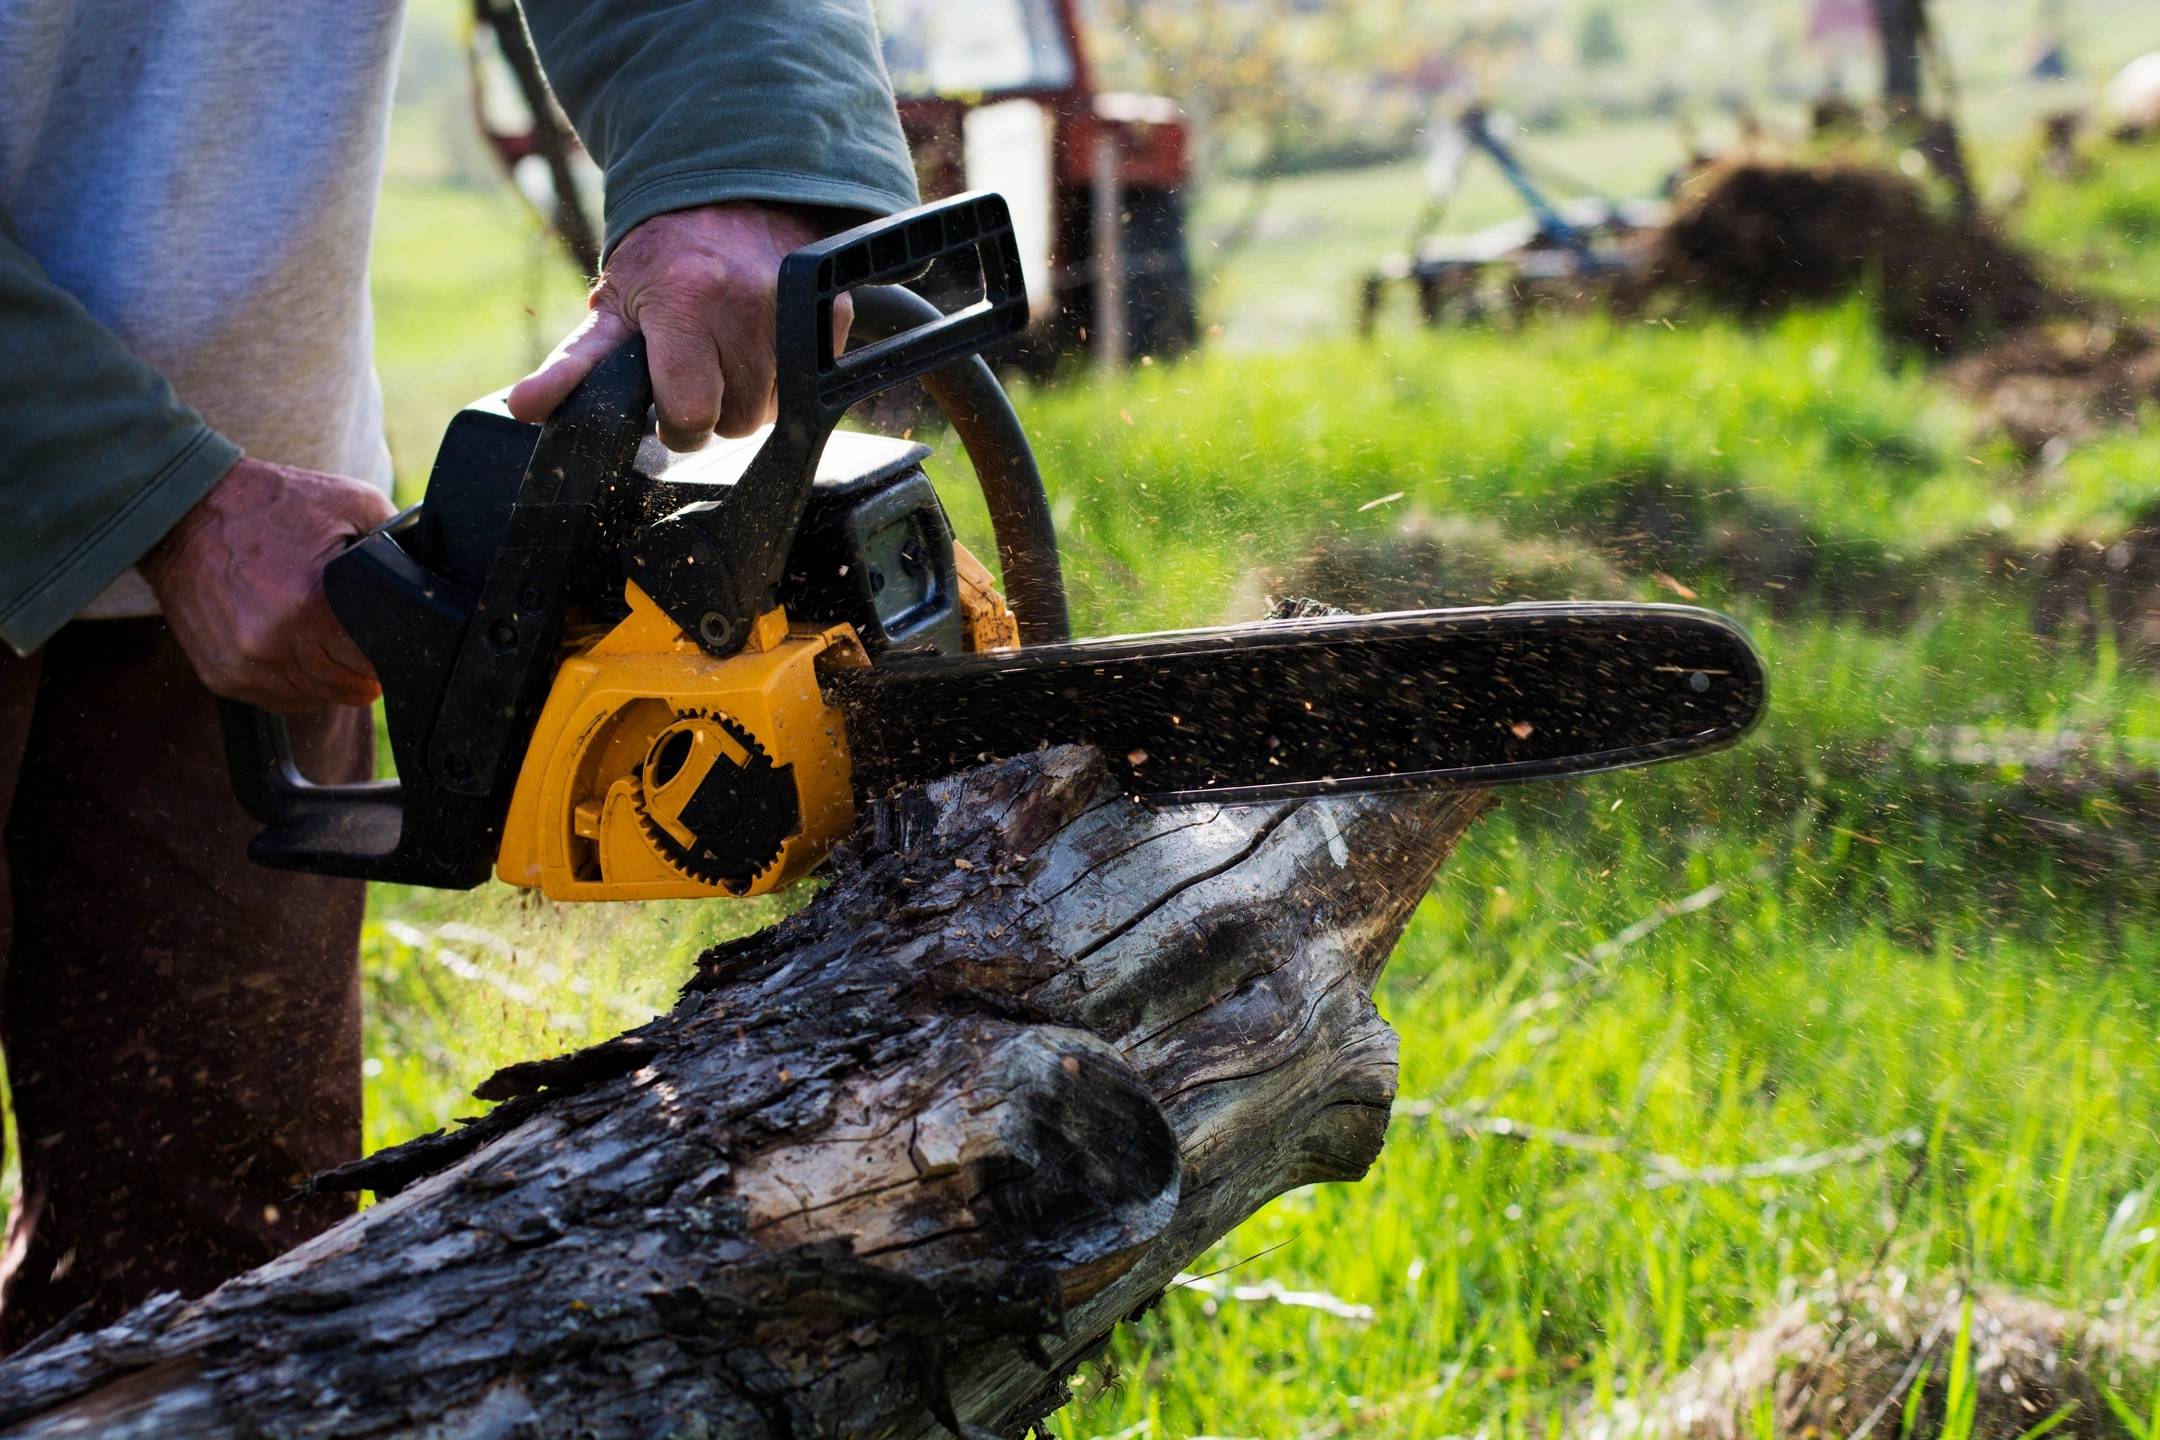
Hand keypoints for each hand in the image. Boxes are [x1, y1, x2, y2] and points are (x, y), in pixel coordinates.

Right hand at [141, 457, 396, 711]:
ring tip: (328, 641)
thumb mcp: (349, 502)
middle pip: (348, 687)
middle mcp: (273, 642)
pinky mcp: (221, 676)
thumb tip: (428, 570)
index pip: (373, 662)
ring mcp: (244, 664)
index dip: (390, 654)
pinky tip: (297, 650)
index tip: (390, 641)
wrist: (183, 511)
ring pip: (315, 698)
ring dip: (331, 679)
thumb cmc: (269, 505)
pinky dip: (296, 683)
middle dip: (363, 668)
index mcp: (310, 604)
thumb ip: (397, 540)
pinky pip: (279, 700)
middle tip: (361, 640)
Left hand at [506, 200, 849, 450]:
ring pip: (774, 411)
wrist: (731, 194)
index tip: (669, 404)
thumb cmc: (666, 259)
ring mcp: (794, 311)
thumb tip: (523, 408)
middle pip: (736, 421)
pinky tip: (763, 344)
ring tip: (728, 357)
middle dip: (714, 411)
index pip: (690, 415)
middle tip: (697, 373)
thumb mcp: (613, 307)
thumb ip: (571, 366)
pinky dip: (786, 375)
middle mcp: (746, 306)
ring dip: (749, 398)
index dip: (676, 422)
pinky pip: (809, 381)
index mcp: (685, 305)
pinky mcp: (831, 312)